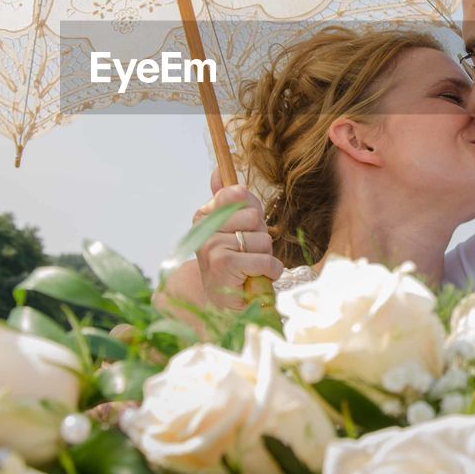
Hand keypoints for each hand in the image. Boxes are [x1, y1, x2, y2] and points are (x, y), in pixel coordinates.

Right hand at [193, 169, 281, 308]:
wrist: (223, 303)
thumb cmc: (232, 262)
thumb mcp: (231, 228)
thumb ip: (226, 200)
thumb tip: (218, 170)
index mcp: (204, 214)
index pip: (237, 193)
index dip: (251, 212)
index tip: (245, 228)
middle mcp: (204, 227)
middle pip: (254, 216)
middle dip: (260, 236)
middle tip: (247, 253)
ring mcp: (212, 245)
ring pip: (263, 239)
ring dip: (264, 256)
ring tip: (249, 267)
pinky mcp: (224, 263)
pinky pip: (264, 259)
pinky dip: (269, 271)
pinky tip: (257, 277)